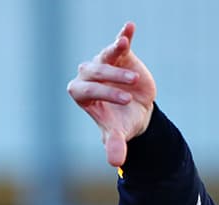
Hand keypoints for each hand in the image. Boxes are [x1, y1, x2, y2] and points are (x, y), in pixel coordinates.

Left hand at [67, 21, 156, 166]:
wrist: (136, 110)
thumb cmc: (121, 122)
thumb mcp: (118, 134)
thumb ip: (114, 144)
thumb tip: (116, 163)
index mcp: (81, 95)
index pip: (86, 91)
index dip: (104, 94)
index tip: (125, 101)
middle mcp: (87, 76)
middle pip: (95, 72)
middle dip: (113, 78)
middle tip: (132, 84)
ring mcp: (102, 62)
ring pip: (106, 56)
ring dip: (117, 55)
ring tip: (126, 50)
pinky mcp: (119, 53)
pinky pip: (118, 43)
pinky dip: (123, 35)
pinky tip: (129, 27)